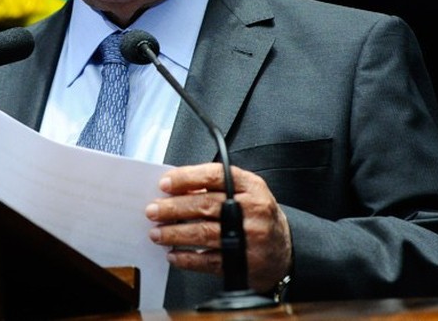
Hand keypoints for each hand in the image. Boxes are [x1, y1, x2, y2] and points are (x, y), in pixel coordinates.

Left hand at [145, 163, 291, 292]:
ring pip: (204, 233)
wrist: (284, 249)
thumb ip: (215, 187)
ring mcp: (249, 237)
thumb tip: (175, 189)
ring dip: (175, 234)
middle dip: (174, 208)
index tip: (165, 183)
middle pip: (206, 205)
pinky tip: (173, 255)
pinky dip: (187, 258)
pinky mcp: (243, 262)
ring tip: (156, 233)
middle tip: (153, 210)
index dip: (187, 178)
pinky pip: (209, 261)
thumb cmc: (256, 215)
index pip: (214, 176)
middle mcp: (252, 210)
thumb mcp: (244, 192)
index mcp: (251, 186)